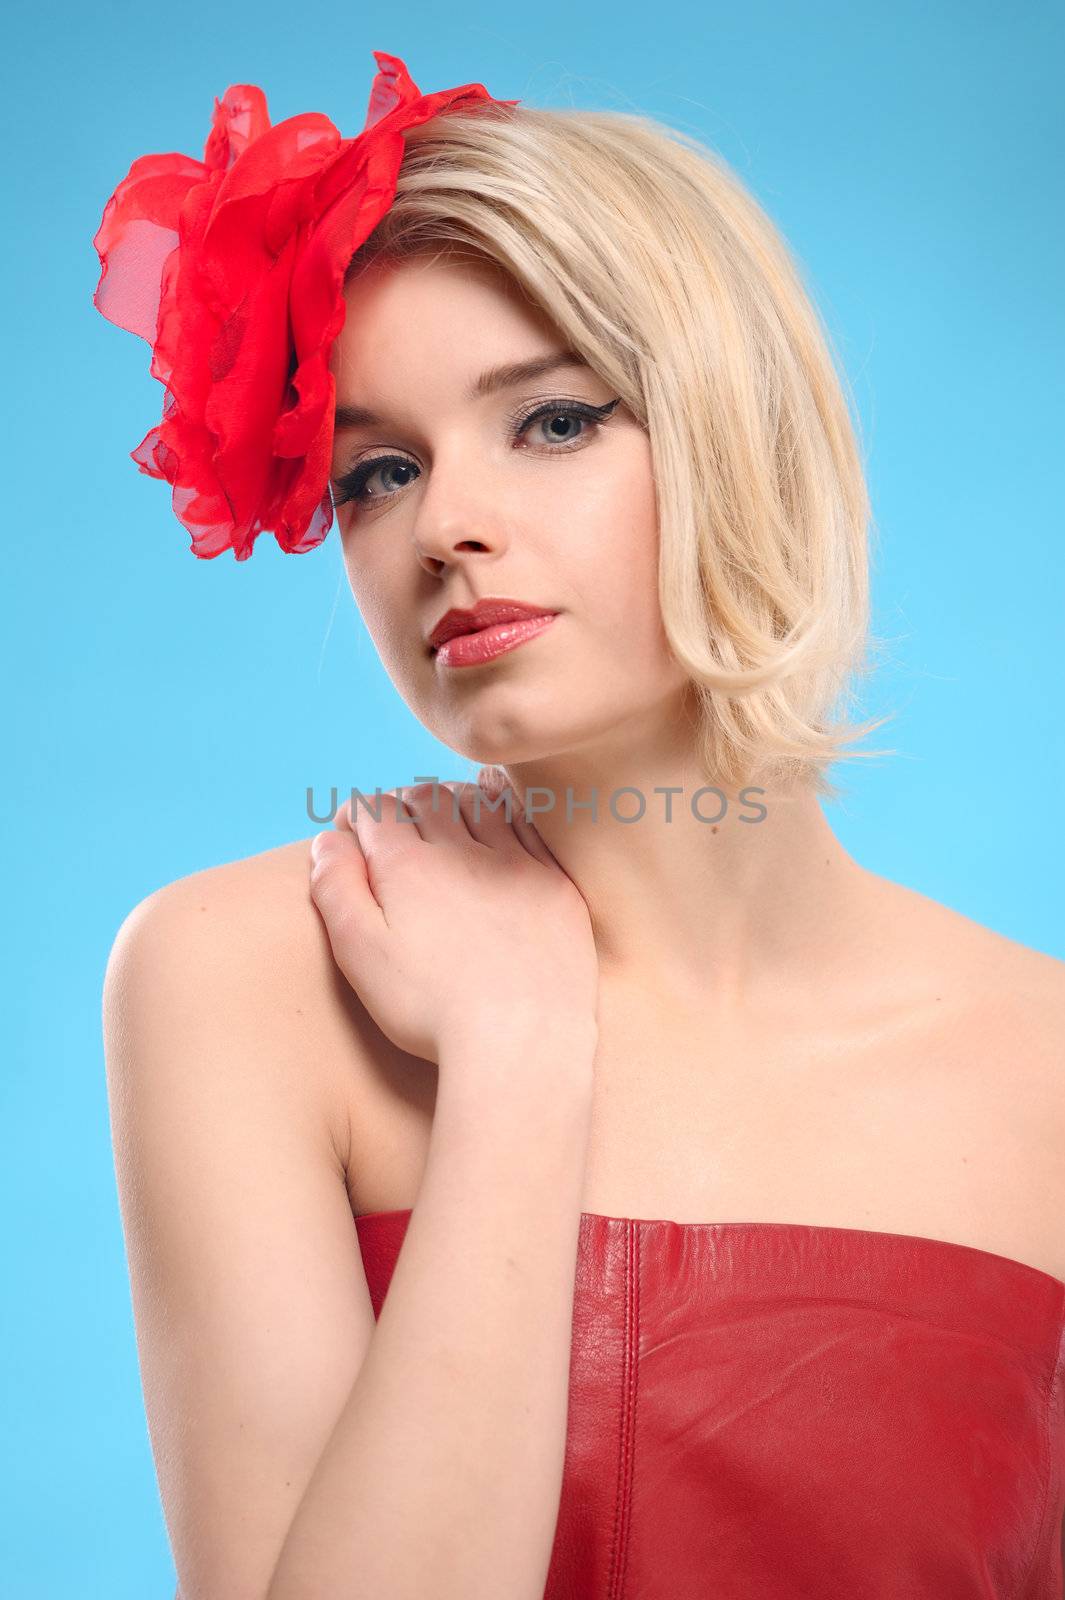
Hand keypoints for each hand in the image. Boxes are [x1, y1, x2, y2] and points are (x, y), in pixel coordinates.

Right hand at [308, 778, 599, 1066]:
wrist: (523, 1042)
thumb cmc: (431, 1008)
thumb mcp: (360, 955)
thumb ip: (336, 889)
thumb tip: (329, 841)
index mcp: (408, 866)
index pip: (375, 811)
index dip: (356, 818)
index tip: (350, 836)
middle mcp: (463, 852)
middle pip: (426, 799)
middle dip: (402, 804)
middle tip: (393, 826)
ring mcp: (516, 865)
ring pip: (478, 803)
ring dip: (452, 801)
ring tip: (441, 817)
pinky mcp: (555, 885)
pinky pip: (528, 825)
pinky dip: (505, 810)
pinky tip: (498, 815)